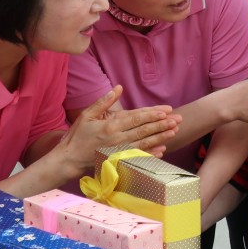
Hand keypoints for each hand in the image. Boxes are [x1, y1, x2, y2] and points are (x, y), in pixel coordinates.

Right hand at [58, 86, 181, 173]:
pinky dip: (151, 153)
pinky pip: (138, 157)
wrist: (70, 158)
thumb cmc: (79, 135)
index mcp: (111, 126)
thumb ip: (104, 101)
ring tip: (174, 131)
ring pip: (145, 143)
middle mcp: (118, 139)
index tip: (166, 110)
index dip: (153, 114)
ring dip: (161, 137)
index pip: (137, 118)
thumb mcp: (88, 114)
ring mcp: (120, 151)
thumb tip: (118, 88)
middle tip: (178, 119)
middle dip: (162, 124)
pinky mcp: (120, 160)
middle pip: (144, 130)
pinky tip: (163, 150)